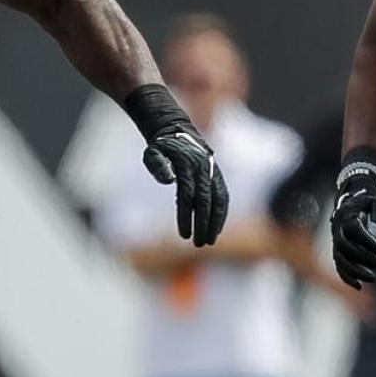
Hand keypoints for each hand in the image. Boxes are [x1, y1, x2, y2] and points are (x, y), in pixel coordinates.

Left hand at [141, 130, 229, 246]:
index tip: (183, 235)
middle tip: (199, 244)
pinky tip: (217, 229)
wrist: (178, 132)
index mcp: (187, 165)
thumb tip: (168, 180)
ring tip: (209, 241)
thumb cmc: (161, 147)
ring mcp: (213, 172)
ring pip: (218, 200)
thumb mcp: (152, 153)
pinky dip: (222, 213)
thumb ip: (158, 166)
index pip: (187, 196)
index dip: (186, 216)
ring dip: (216, 222)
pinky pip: (223, 196)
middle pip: (205, 201)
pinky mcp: (217, 175)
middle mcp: (203, 169)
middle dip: (203, 224)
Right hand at [331, 163, 375, 289]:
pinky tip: (358, 286)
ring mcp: (335, 240)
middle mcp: (337, 228)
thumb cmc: (369, 203)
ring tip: (373, 278)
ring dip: (355, 271)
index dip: (369, 243)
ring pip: (339, 259)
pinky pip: (338, 265)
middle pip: (345, 247)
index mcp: (346, 215)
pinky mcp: (337, 250)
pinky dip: (346, 277)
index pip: (354, 231)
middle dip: (362, 258)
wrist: (352, 202)